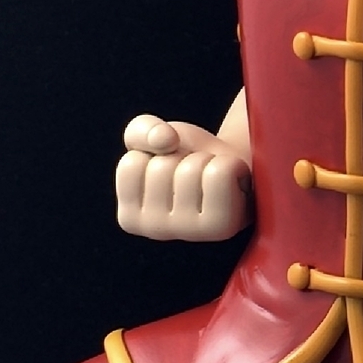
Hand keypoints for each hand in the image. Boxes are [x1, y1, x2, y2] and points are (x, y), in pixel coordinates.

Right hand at [115, 115, 251, 241]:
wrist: (233, 172)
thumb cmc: (188, 158)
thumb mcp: (156, 137)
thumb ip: (142, 130)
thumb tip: (165, 139)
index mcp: (130, 217)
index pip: (131, 164)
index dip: (154, 154)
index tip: (168, 169)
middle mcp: (155, 231)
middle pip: (161, 167)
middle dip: (181, 157)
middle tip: (194, 174)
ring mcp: (190, 232)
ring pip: (191, 169)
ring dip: (205, 160)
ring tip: (211, 178)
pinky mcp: (222, 225)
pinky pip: (220, 174)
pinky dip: (229, 164)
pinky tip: (231, 182)